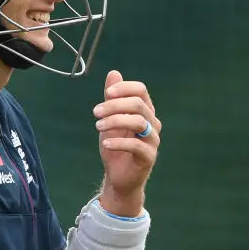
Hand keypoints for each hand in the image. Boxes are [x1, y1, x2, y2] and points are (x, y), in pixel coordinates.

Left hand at [93, 70, 160, 215]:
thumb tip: (113, 73)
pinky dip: (119, 142)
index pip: (140, 91)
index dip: (124, 88)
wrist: (118, 177)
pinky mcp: (149, 157)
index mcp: (145, 111)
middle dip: (115, 105)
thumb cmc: (116, 147)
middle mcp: (153, 124)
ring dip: (115, 121)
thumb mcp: (109, 120)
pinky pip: (136, 145)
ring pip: (139, 122)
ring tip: (97, 126)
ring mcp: (153, 140)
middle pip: (139, 104)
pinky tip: (106, 143)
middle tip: (95, 112)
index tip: (106, 94)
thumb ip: (112, 99)